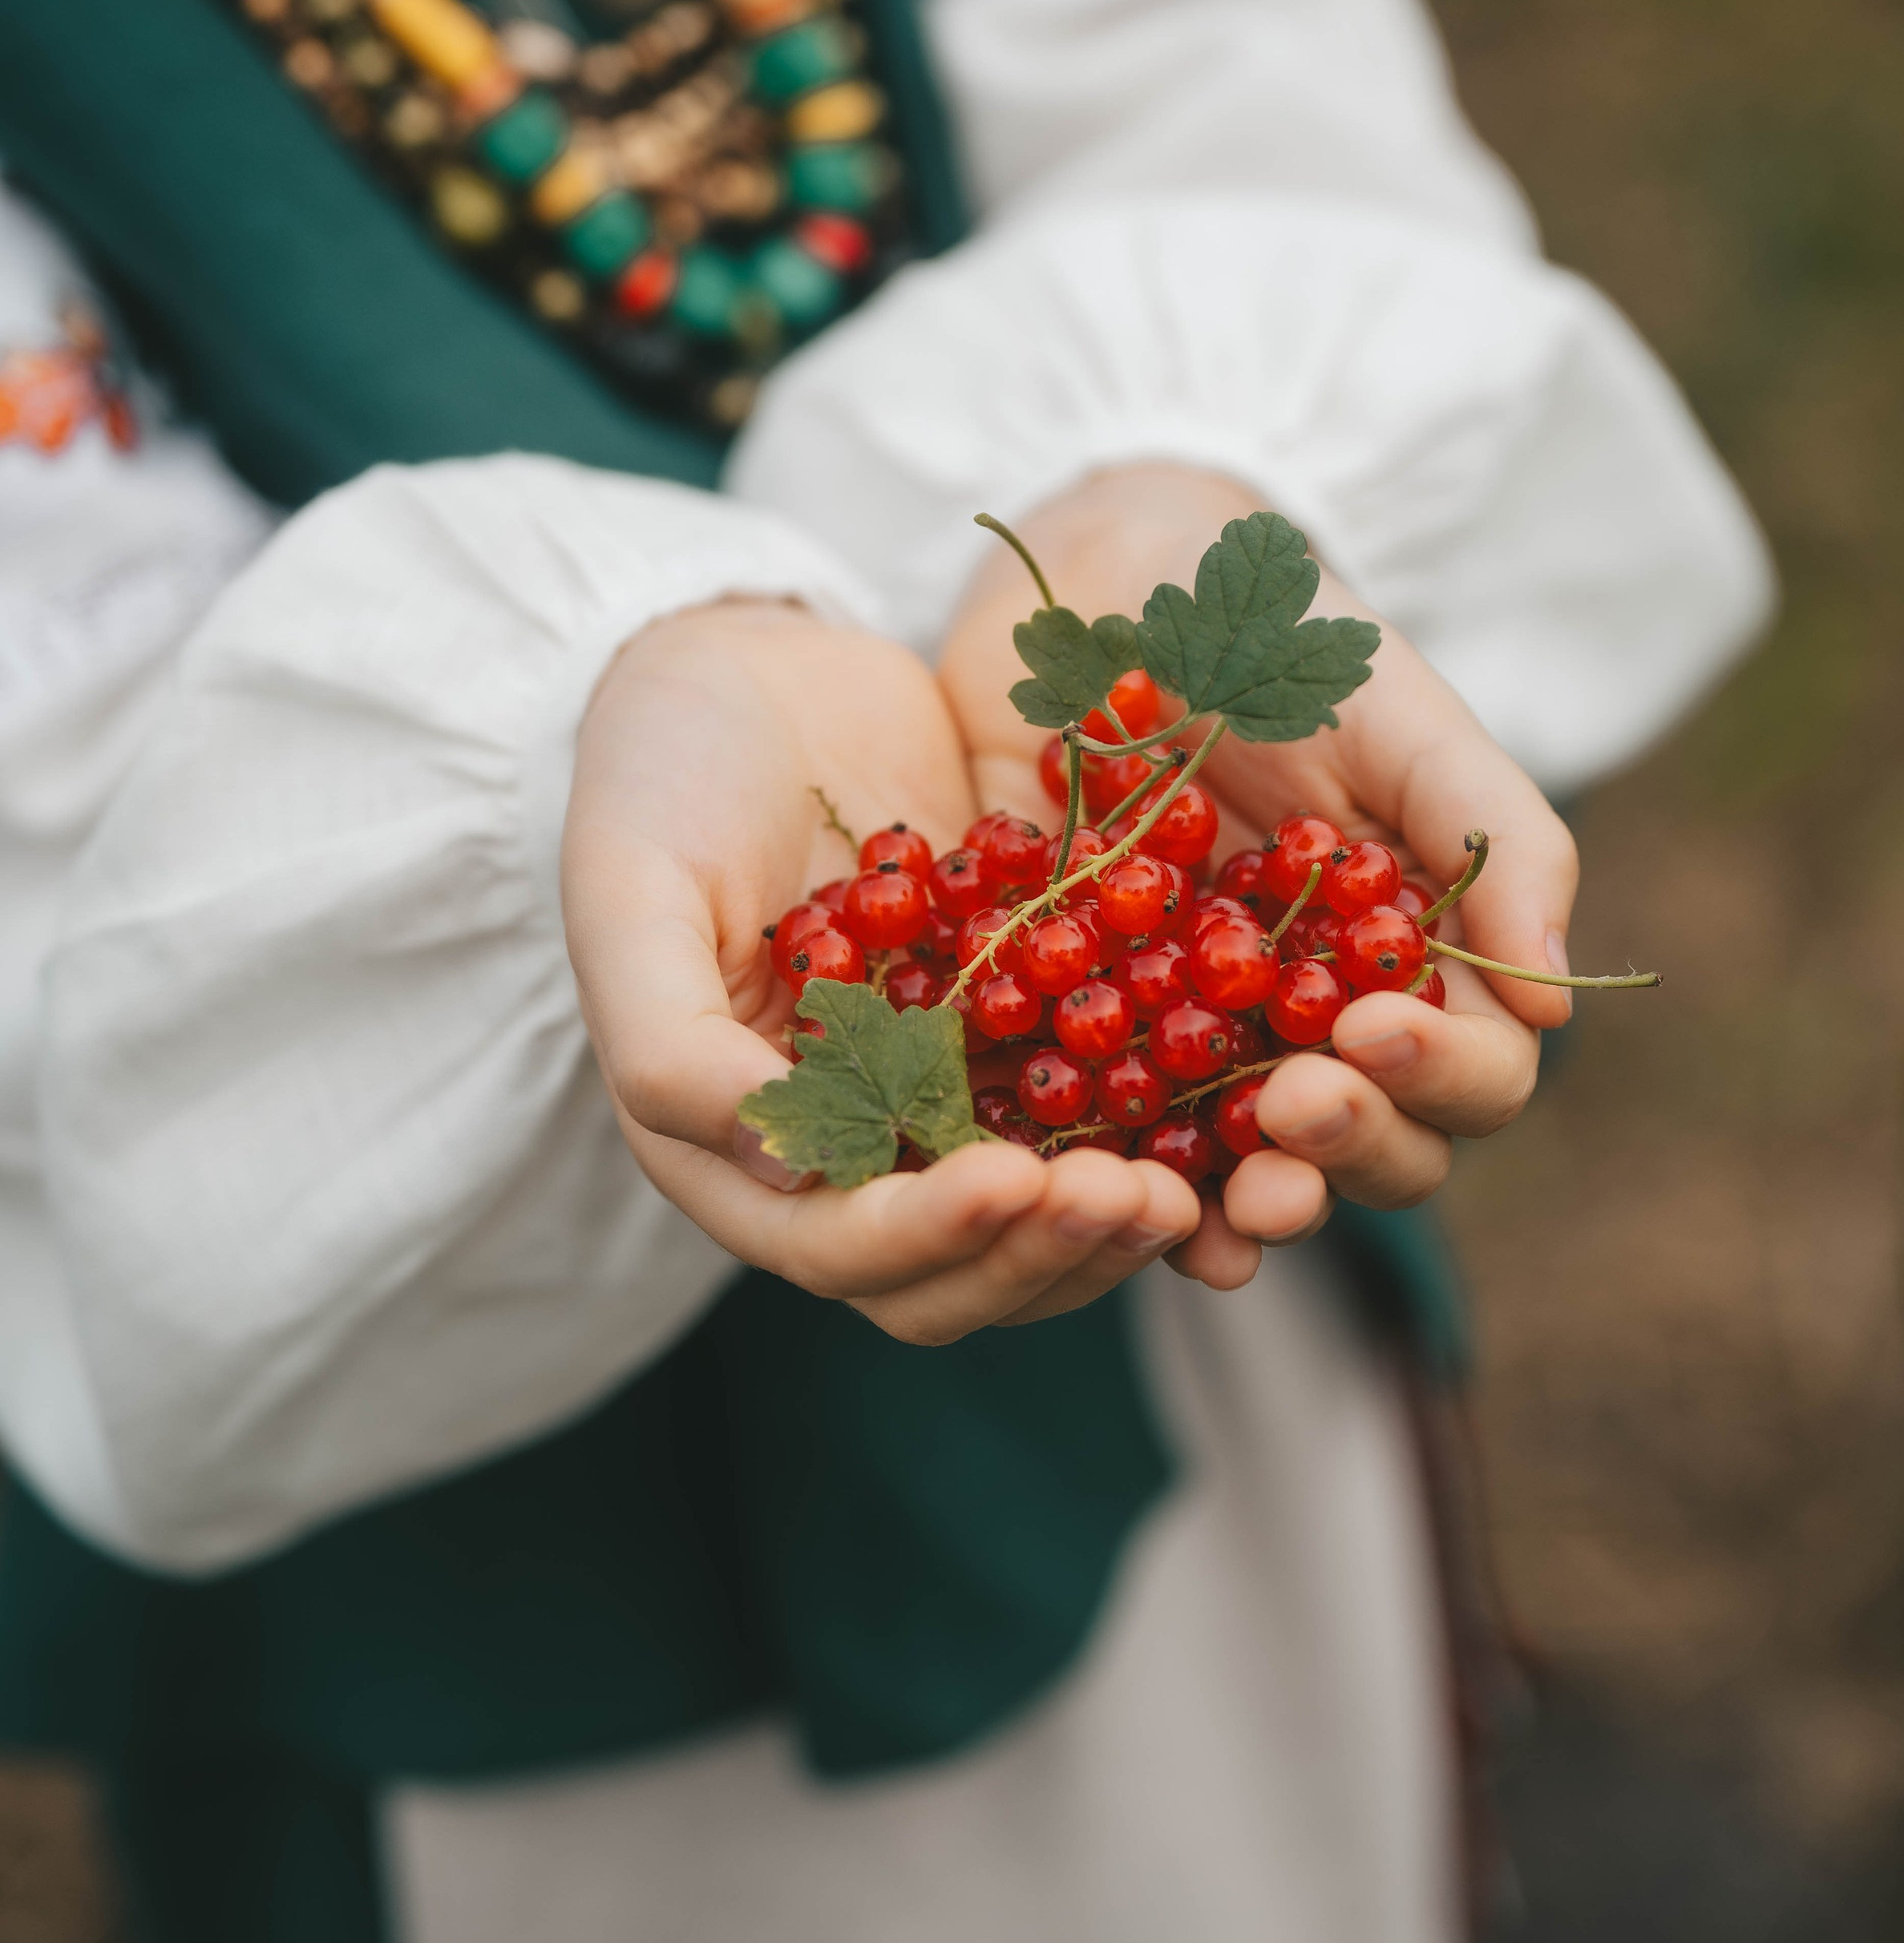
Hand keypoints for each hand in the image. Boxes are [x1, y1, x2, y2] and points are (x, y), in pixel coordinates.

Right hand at [562, 600, 1202, 1339]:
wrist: (752, 669)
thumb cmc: (658, 778)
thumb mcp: (632, 895)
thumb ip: (674, 1047)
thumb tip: (786, 1174)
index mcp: (735, 1153)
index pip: (841, 1251)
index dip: (930, 1236)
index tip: (1018, 1180)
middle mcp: (847, 1156)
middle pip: (955, 1273)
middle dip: (1045, 1251)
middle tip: (1137, 1195)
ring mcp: (943, 1100)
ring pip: (1039, 1220)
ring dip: (1111, 1222)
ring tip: (1190, 1179)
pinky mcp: (1023, 1035)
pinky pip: (1100, 1113)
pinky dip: (1160, 1132)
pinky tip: (1232, 1109)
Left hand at [938, 465, 1579, 1288]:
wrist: (1100, 594)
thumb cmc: (1273, 641)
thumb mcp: (1396, 711)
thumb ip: (1495, 833)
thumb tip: (1560, 998)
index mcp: (1421, 956)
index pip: (1480, 1066)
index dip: (1443, 1074)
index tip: (1371, 1027)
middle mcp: (1328, 1023)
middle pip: (1388, 1145)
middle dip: (1354, 1145)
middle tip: (1291, 1101)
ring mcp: (1215, 1047)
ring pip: (1270, 1173)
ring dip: (1267, 1200)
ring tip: (1238, 1199)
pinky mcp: (1094, 1048)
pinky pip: (1129, 1155)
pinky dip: (1139, 1198)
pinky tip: (1128, 1214)